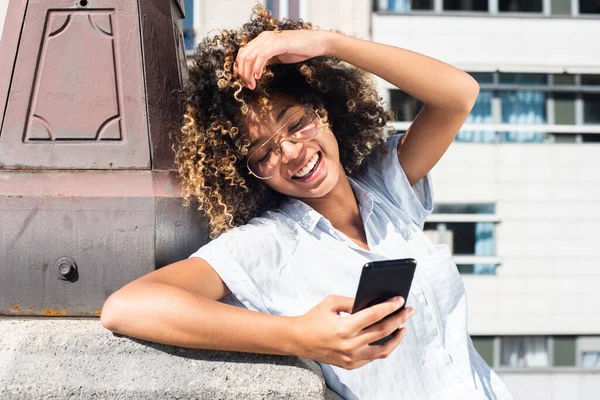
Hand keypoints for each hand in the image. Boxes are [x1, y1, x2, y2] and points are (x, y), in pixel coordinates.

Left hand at [233, 30, 334, 88]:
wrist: (316, 43)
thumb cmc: (299, 49)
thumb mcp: (278, 56)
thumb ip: (265, 60)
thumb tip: (254, 71)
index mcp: (262, 39)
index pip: (242, 52)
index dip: (238, 66)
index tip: (240, 80)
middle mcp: (263, 37)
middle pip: (243, 55)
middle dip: (242, 72)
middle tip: (247, 85)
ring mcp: (270, 39)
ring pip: (250, 56)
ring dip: (248, 73)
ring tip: (252, 84)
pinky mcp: (278, 43)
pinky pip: (262, 56)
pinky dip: (257, 67)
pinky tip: (259, 76)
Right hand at [291, 295, 413, 369]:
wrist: (298, 340)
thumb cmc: (313, 319)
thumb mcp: (331, 303)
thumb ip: (352, 301)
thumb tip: (374, 301)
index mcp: (344, 328)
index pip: (374, 315)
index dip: (390, 306)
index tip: (400, 299)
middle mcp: (350, 345)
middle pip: (383, 331)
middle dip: (399, 318)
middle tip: (409, 310)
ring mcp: (351, 357)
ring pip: (383, 349)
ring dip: (397, 337)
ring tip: (404, 326)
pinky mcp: (351, 365)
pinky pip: (373, 357)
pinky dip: (384, 347)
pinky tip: (389, 337)